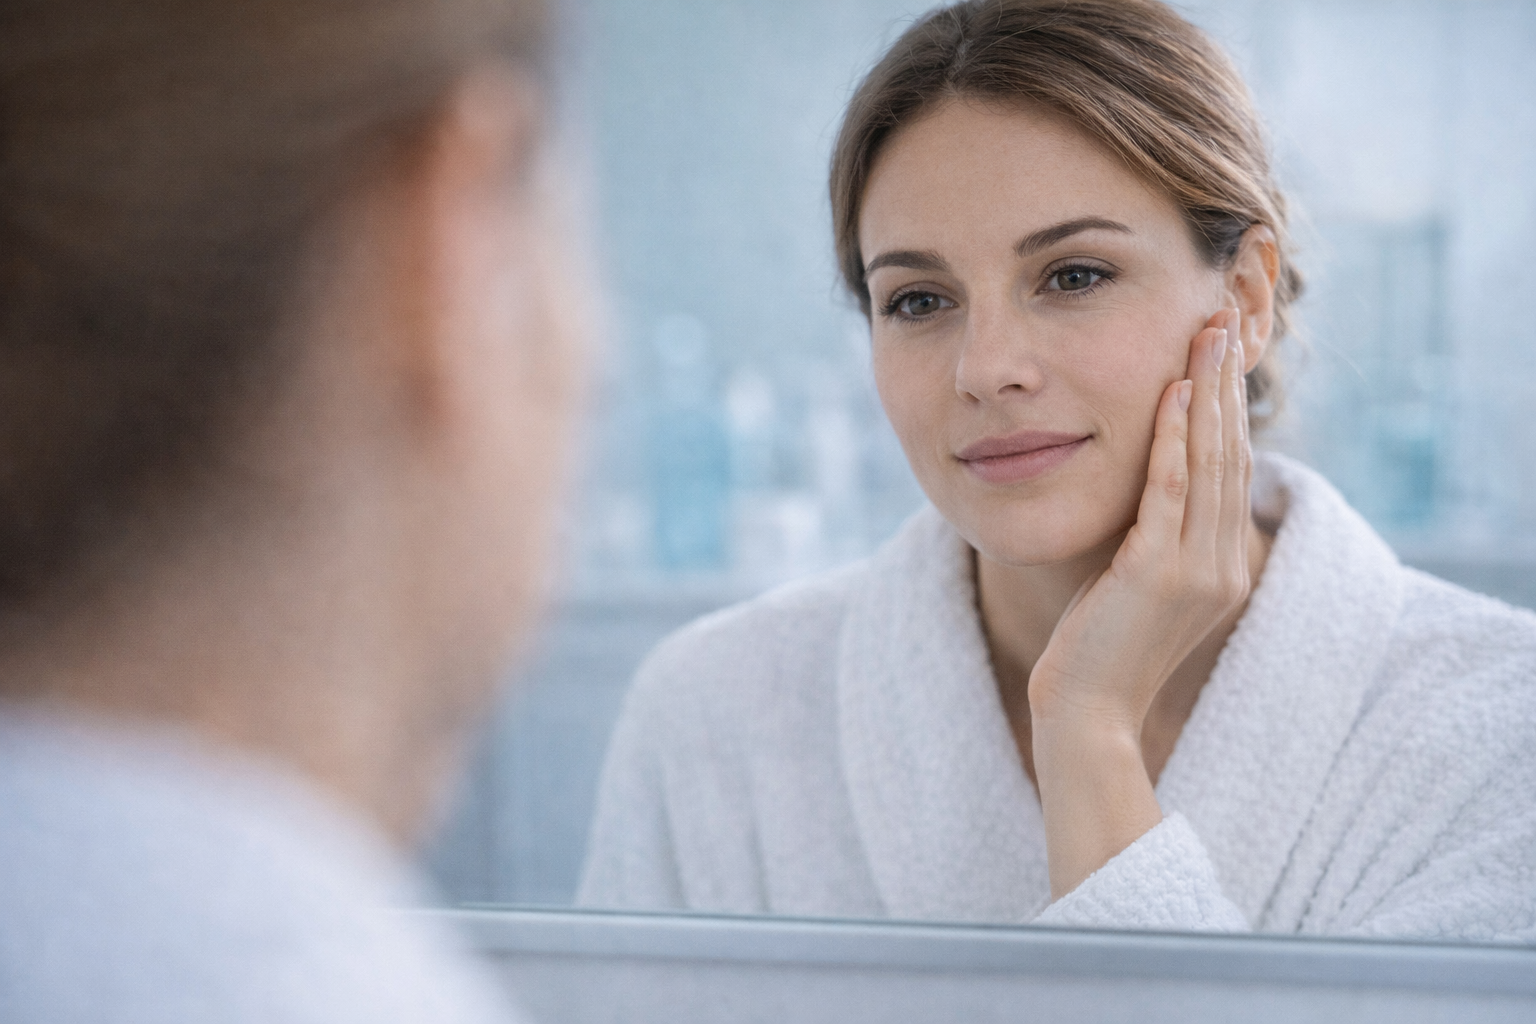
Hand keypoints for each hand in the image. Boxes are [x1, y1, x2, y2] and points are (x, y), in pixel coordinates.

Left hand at [1028, 307, 1253, 897]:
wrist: (1084, 719)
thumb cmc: (1095, 656)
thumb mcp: (1134, 590)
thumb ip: (1151, 542)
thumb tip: (1145, 493)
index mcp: (1223, 569)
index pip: (1232, 470)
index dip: (1229, 407)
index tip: (1221, 353)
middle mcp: (1223, 566)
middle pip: (1232, 453)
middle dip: (1227, 382)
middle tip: (1224, 316)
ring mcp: (1197, 570)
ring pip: (1211, 462)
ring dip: (1209, 392)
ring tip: (1207, 332)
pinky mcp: (1157, 573)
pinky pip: (1170, 490)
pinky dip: (1175, 437)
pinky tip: (1173, 391)